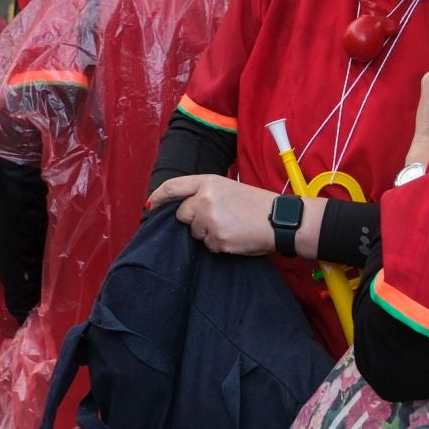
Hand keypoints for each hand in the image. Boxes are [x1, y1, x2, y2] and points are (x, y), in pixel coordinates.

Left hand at [148, 174, 279, 255]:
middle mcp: (204, 199)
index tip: (151, 204)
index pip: (173, 187)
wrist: (278, 220)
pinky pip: (208, 245)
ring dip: (207, 233)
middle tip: (217, 218)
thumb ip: (204, 194)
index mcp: (207, 182)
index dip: (158, 196)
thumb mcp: (228, 188)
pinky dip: (218, 244)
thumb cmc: (255, 204)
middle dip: (193, 220)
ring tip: (230, 226)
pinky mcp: (216, 239)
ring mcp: (209, 220)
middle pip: (182, 215)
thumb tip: (182, 207)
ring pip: (195, 232)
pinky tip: (234, 236)